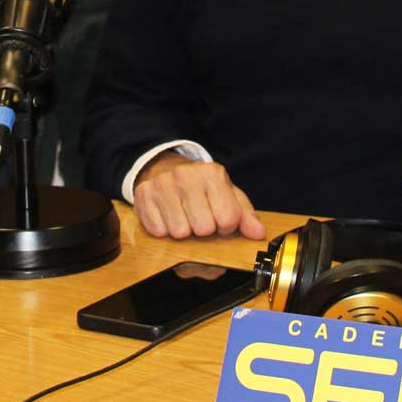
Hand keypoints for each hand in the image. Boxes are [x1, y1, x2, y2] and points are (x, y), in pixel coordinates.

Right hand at [132, 152, 266, 241]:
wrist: (165, 167)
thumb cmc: (201, 188)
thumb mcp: (228, 195)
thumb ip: (246, 216)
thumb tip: (258, 233)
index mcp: (213, 174)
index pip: (228, 219)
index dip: (225, 227)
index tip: (220, 220)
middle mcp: (187, 175)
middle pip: (203, 228)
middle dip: (203, 231)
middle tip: (200, 220)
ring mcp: (163, 184)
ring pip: (179, 232)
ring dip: (183, 233)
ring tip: (184, 219)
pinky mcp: (143, 194)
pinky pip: (158, 231)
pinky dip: (164, 231)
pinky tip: (167, 218)